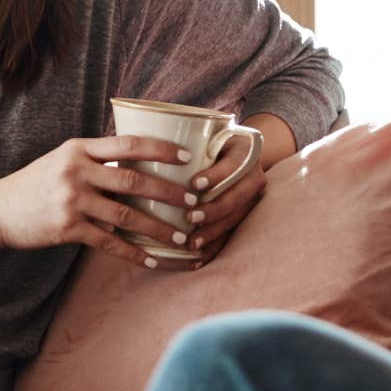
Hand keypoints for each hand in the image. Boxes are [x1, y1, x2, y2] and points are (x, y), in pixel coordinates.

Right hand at [0, 135, 200, 269]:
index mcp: (78, 149)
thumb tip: (136, 160)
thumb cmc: (34, 184)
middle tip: (194, 203)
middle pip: (133, 180)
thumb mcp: (61, 160)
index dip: (160, 150)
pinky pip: (108, 242)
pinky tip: (151, 260)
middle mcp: (76, 171)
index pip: (127, 143)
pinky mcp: (67, 229)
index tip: (186, 158)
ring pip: (126, 215)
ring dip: (158, 228)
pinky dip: (133, 253)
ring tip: (182, 238)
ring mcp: (71, 200)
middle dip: (168, 193)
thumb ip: (94, 159)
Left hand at [174, 131, 266, 266]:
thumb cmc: (206, 140)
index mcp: (244, 149)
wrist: (235, 152)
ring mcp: (252, 196)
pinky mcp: (245, 213)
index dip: (216, 175)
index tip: (195, 184)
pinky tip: (199, 257)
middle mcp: (254, 172)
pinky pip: (233, 232)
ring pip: (236, 217)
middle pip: (238, 195)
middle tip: (190, 218)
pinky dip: (216, 246)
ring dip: (214, 231)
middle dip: (214, 209)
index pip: (233, 163)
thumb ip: (180, 138)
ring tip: (192, 242)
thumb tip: (136, 146)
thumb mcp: (201, 133)